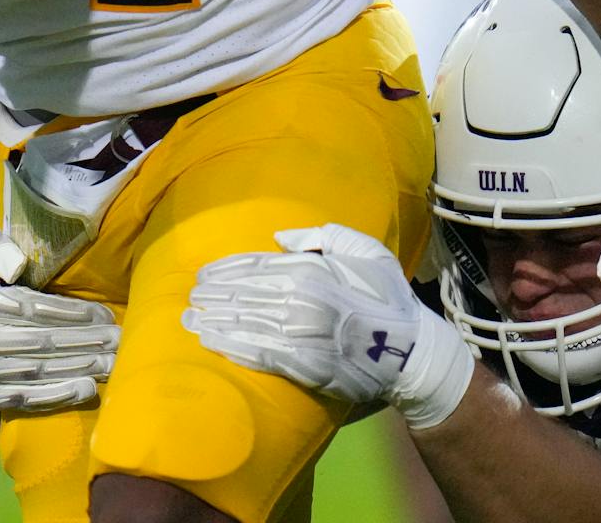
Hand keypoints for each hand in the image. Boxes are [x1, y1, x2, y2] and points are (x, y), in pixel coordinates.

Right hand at [0, 229, 119, 414]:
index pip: (37, 309)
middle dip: (88, 341)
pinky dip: (58, 394)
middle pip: (45, 342)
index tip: (106, 315)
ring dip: (81, 367)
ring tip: (114, 364)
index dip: (75, 313)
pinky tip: (87, 389)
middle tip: (122, 340)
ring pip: (40, 370)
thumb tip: (18, 262)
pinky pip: (26, 398)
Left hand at [183, 224, 472, 428]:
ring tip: (190, 322)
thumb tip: (279, 237)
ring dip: (215, 322)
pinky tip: (214, 344)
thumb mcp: (364, 250)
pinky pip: (261, 354)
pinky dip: (234, 347)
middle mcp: (302, 299)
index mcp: (312, 269)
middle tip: (191, 297)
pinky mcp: (304, 365)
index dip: (225, 270)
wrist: (410, 351)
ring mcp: (302, 334)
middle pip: (244, 294)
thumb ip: (321, 236)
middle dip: (213, 295)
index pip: (256, 267)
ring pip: (246, 324)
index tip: (203, 274)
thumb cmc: (387, 296)